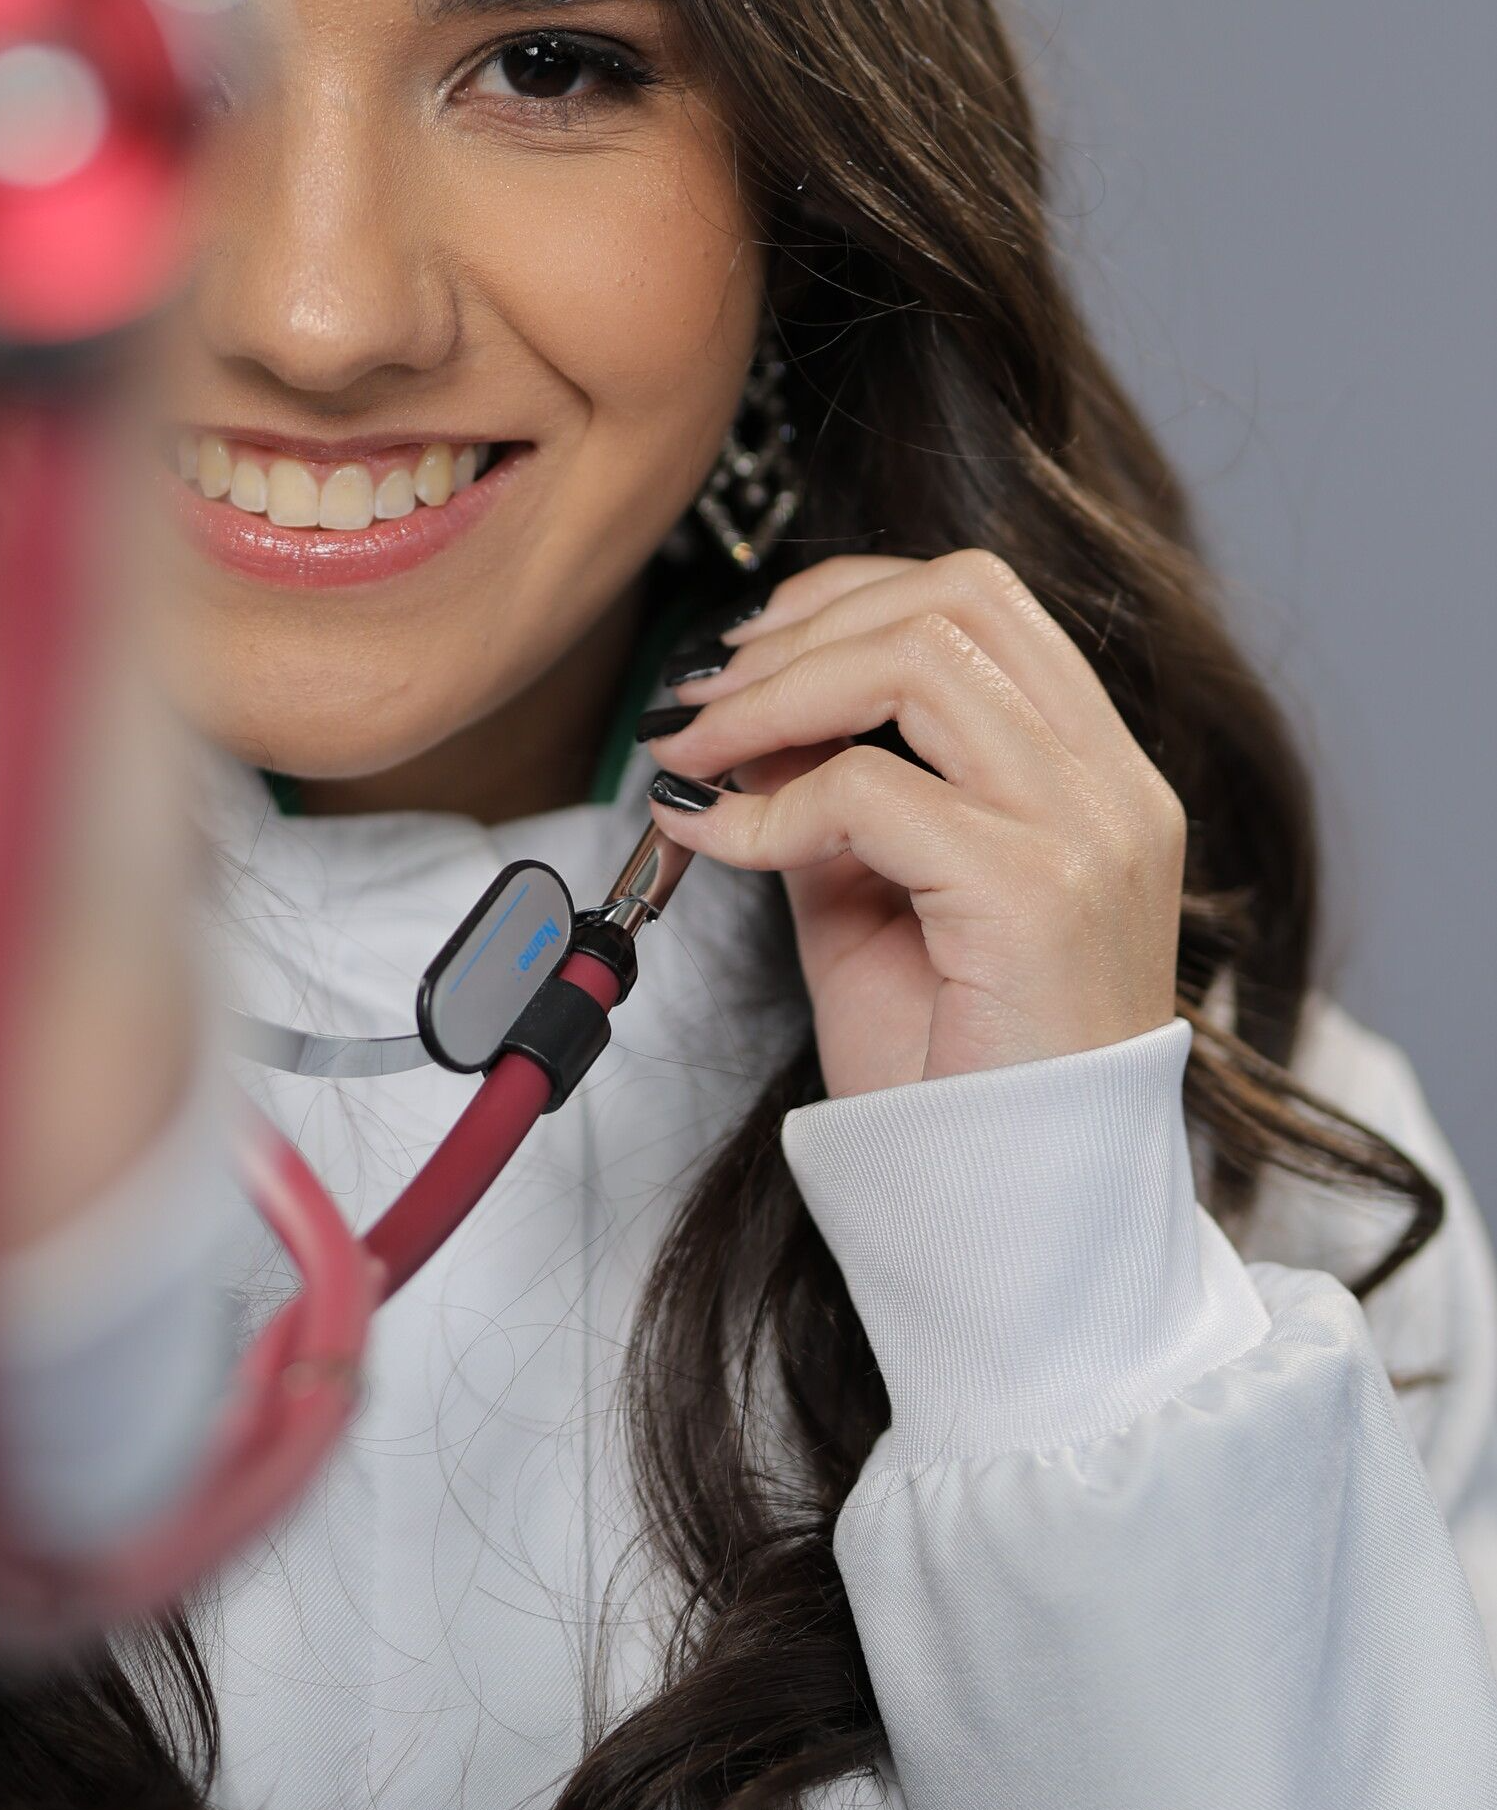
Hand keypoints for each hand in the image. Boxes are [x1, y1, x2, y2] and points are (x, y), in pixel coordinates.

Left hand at [642, 550, 1183, 1097]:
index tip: (741, 652)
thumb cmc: (951, 1070)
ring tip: (695, 754)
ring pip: (919, 660)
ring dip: (775, 694)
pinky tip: (718, 843)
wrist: (1012, 1213)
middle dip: (801, 627)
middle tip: (699, 700)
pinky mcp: (1034, 894)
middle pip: (954, 597)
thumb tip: (739, 712)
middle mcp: (1113, 786)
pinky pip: (870, 792)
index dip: (842, 596)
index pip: (978, 598)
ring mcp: (1088, 833)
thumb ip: (828, 791)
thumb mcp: (873, 893)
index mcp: (1094, 772)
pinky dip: (767, 807)